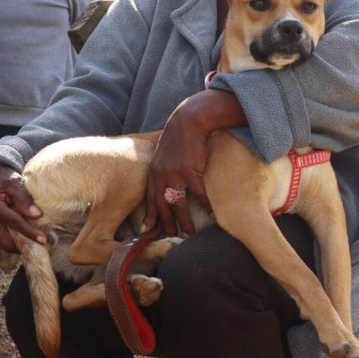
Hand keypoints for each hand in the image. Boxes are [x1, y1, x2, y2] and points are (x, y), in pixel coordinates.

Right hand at [0, 164, 46, 252]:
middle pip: (7, 243)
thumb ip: (24, 198)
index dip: (31, 232)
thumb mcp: (14, 182)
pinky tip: (29, 235)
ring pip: (5, 243)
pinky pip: (4, 238)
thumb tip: (36, 215)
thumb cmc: (4, 178)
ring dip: (20, 244)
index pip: (15, 224)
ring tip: (36, 242)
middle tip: (41, 245)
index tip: (44, 239)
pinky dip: (16, 239)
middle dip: (24, 246)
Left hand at [142, 89, 246, 236]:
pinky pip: (199, 195)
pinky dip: (206, 206)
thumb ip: (162, 169)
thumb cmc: (179, 136)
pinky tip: (211, 215)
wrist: (189, 121)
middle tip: (172, 236)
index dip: (149, 216)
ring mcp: (175, 174)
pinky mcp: (190, 171)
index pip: (149, 199)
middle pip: (162, 206)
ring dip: (184, 221)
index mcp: (153, 172)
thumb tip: (165, 180)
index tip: (146, 231)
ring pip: (178, 205)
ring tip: (189, 234)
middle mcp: (161, 175)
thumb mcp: (164, 154)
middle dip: (166, 223)